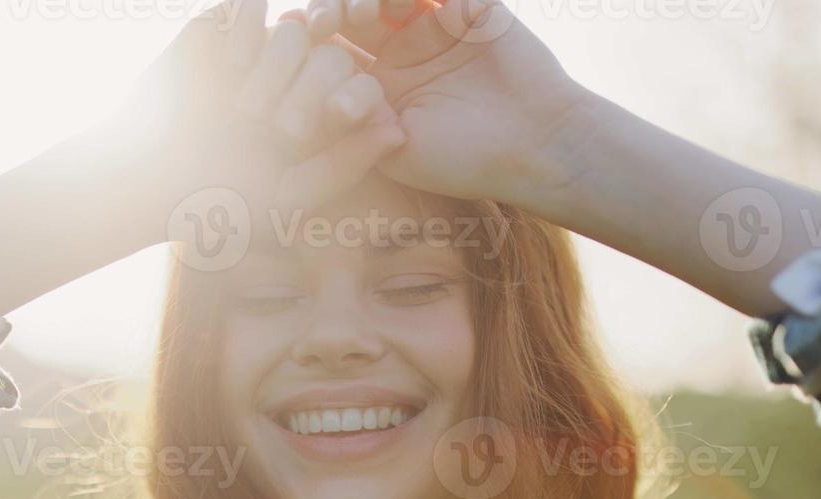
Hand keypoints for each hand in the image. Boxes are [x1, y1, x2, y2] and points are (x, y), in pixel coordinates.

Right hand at [107, 0, 406, 227]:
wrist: (145, 180)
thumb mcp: (288, 196)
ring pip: (295, 30)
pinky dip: (249, 24)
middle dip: (309, 92)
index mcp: (317, 121)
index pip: (357, 91)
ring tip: (247, 107)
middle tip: (278, 128)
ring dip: (277, 66)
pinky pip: (249, 4)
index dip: (351, 102)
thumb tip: (399, 131)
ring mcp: (256, 53)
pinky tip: (232, 62)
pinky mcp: (220, 29)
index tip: (334, 123)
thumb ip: (344, 166)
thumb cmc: (218, 201)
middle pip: (331, 57)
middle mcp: (293, 82)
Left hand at [320, 0, 598, 213]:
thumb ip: (350, 119)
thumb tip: (301, 92)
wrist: (534, 146)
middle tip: (322, 24)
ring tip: (357, 12)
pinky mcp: (469, 5)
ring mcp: (434, 24)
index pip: (330, 50)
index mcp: (379, 85)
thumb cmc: (463, 160)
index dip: (306, 41)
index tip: (286, 40)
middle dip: (328, 10)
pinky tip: (391, 3)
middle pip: (349, 11)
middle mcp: (402, 50)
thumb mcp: (391, 146)